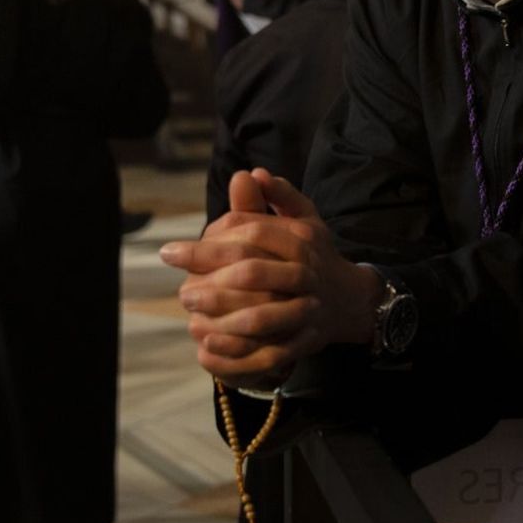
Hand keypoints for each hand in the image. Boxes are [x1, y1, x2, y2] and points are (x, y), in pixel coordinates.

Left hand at [160, 169, 382, 385]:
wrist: (351, 300)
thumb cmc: (315, 254)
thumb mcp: (304, 219)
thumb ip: (278, 196)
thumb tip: (250, 174)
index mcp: (302, 240)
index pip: (252, 234)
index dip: (211, 240)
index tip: (171, 251)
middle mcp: (307, 273)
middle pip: (254, 272)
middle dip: (210, 276)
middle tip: (176, 283)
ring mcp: (309, 308)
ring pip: (266, 313)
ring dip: (224, 312)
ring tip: (189, 307)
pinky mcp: (307, 339)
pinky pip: (273, 348)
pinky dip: (241, 349)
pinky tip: (210, 342)